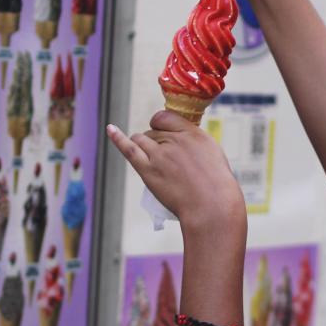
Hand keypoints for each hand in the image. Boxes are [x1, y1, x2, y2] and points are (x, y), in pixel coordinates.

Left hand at [107, 112, 244, 227]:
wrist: (211, 207)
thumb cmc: (216, 185)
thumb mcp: (212, 153)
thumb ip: (193, 142)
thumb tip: (179, 138)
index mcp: (193, 134)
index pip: (167, 117)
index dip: (162, 125)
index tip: (164, 133)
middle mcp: (175, 140)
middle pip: (154, 131)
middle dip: (157, 141)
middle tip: (167, 160)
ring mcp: (160, 155)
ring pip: (141, 138)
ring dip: (144, 145)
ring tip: (153, 160)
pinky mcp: (148, 170)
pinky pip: (129, 149)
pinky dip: (118, 138)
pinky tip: (110, 129)